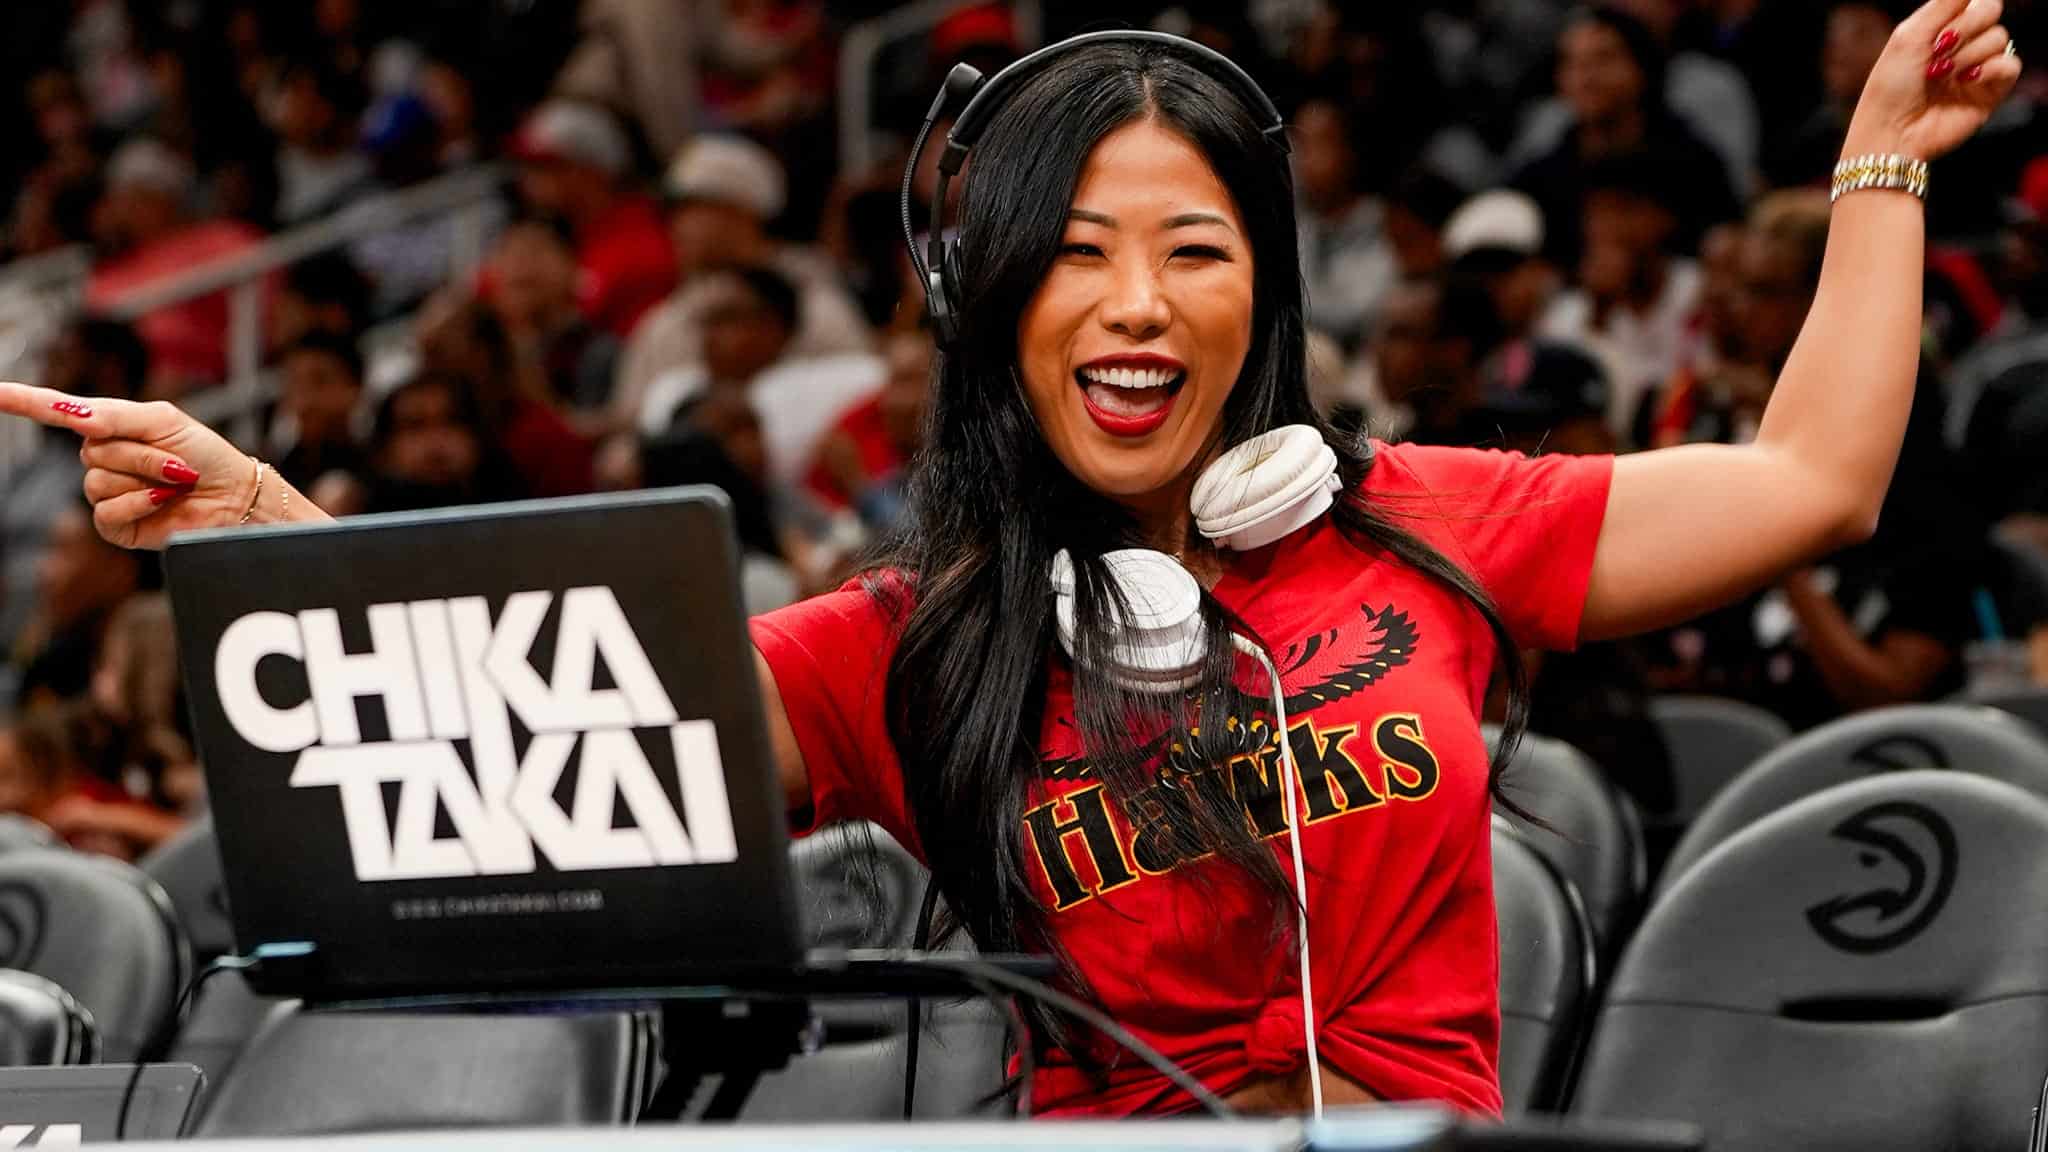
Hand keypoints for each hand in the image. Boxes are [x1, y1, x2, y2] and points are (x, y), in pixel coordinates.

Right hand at [0, 381, 257, 549]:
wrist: (234, 495)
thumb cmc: (205, 454)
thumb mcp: (162, 420)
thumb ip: (115, 416)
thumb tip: (73, 415)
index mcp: (109, 427)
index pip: (57, 412)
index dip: (23, 402)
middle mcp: (102, 458)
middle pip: (91, 449)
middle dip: (139, 453)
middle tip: (175, 461)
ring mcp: (106, 492)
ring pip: (98, 481)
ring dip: (145, 478)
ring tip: (175, 481)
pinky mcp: (115, 525)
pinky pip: (106, 511)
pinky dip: (139, 505)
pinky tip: (163, 502)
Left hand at [1847, 0, 2021, 160]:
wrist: (1892, 131)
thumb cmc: (1891, 86)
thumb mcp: (1909, 36)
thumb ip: (1942, 5)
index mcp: (1941, 28)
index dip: (1964, 8)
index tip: (1941, 27)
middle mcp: (1963, 44)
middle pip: (1991, 10)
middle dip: (1967, 27)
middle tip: (1939, 50)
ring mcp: (1978, 67)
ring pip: (2000, 37)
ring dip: (1968, 54)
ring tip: (1942, 75)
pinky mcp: (1991, 91)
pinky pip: (2011, 64)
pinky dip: (1992, 69)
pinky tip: (1967, 81)